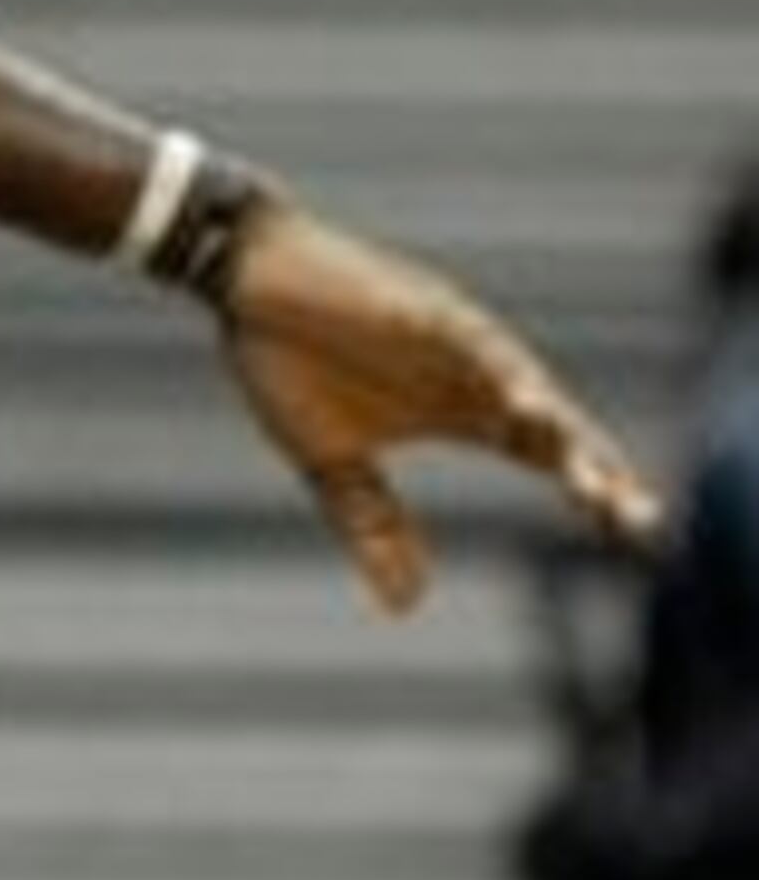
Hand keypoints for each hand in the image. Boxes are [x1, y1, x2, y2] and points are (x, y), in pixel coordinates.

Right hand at [211, 192, 664, 615]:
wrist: (241, 271)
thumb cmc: (286, 352)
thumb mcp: (329, 459)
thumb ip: (372, 524)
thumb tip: (405, 608)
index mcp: (461, 407)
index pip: (545, 454)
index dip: (588, 490)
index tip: (630, 538)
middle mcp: (472, 373)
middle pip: (552, 428)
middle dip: (596, 472)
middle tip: (637, 520)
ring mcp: (452, 337)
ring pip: (525, 385)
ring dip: (560, 431)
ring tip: (594, 481)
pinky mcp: (419, 306)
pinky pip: (471, 340)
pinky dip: (501, 370)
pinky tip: (526, 402)